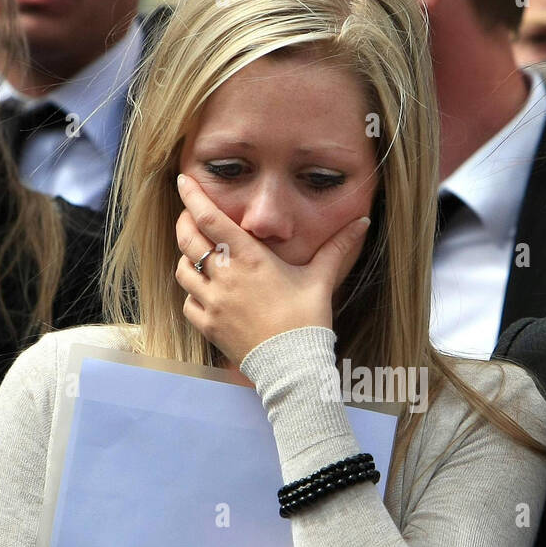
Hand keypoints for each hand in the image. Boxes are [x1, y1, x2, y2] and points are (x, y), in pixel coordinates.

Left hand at [173, 172, 369, 367]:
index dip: (192, 196)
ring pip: (182, 270)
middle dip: (185, 223)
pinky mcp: (209, 326)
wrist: (293, 365)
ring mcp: (213, 303)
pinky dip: (192, 293)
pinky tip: (204, 292)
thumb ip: (337, 248)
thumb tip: (362, 222)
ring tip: (198, 254)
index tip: (183, 181)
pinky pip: (187, 302)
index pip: (209, 218)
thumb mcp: (321, 279)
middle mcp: (224, 277)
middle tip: (190, 217)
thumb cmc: (307, 320)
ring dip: (187, 258)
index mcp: (249, 258)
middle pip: (187, 239)